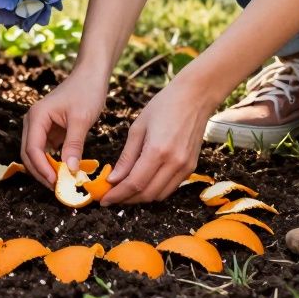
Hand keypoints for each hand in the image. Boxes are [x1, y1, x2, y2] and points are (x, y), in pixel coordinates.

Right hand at [20, 68, 108, 187]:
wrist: (91, 76)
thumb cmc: (86, 92)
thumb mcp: (81, 119)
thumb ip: (74, 145)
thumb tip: (70, 170)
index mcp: (36, 117)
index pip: (32, 149)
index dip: (42, 169)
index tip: (56, 183)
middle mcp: (33, 122)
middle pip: (28, 154)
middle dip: (41, 173)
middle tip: (58, 189)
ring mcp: (39, 126)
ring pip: (35, 154)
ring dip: (45, 169)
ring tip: (61, 183)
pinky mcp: (48, 130)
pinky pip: (45, 151)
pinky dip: (52, 163)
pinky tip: (64, 172)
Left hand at [100, 70, 220, 205]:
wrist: (195, 97)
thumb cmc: (163, 106)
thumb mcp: (138, 128)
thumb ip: (126, 157)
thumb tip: (113, 179)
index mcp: (157, 151)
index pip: (134, 183)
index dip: (117, 195)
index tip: (103, 200)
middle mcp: (174, 163)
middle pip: (146, 194)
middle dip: (126, 199)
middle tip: (110, 197)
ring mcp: (185, 167)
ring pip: (159, 195)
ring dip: (140, 197)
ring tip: (124, 192)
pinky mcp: (192, 168)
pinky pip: (170, 188)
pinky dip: (155, 190)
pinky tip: (143, 183)